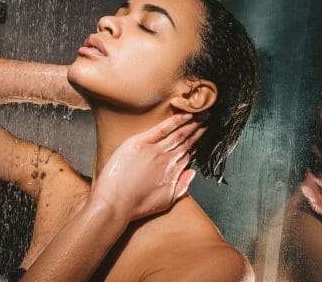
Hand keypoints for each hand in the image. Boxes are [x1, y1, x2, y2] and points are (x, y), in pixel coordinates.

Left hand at [90, 113, 205, 221]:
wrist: (114, 204)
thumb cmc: (136, 205)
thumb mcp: (166, 201)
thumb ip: (182, 186)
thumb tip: (192, 172)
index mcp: (173, 172)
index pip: (188, 153)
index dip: (197, 143)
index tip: (204, 134)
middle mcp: (167, 160)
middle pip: (186, 141)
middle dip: (198, 130)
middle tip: (208, 120)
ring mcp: (153, 150)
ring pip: (177, 134)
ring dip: (191, 124)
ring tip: (201, 115)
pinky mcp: (139, 143)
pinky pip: (161, 128)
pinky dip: (175, 121)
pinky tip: (185, 115)